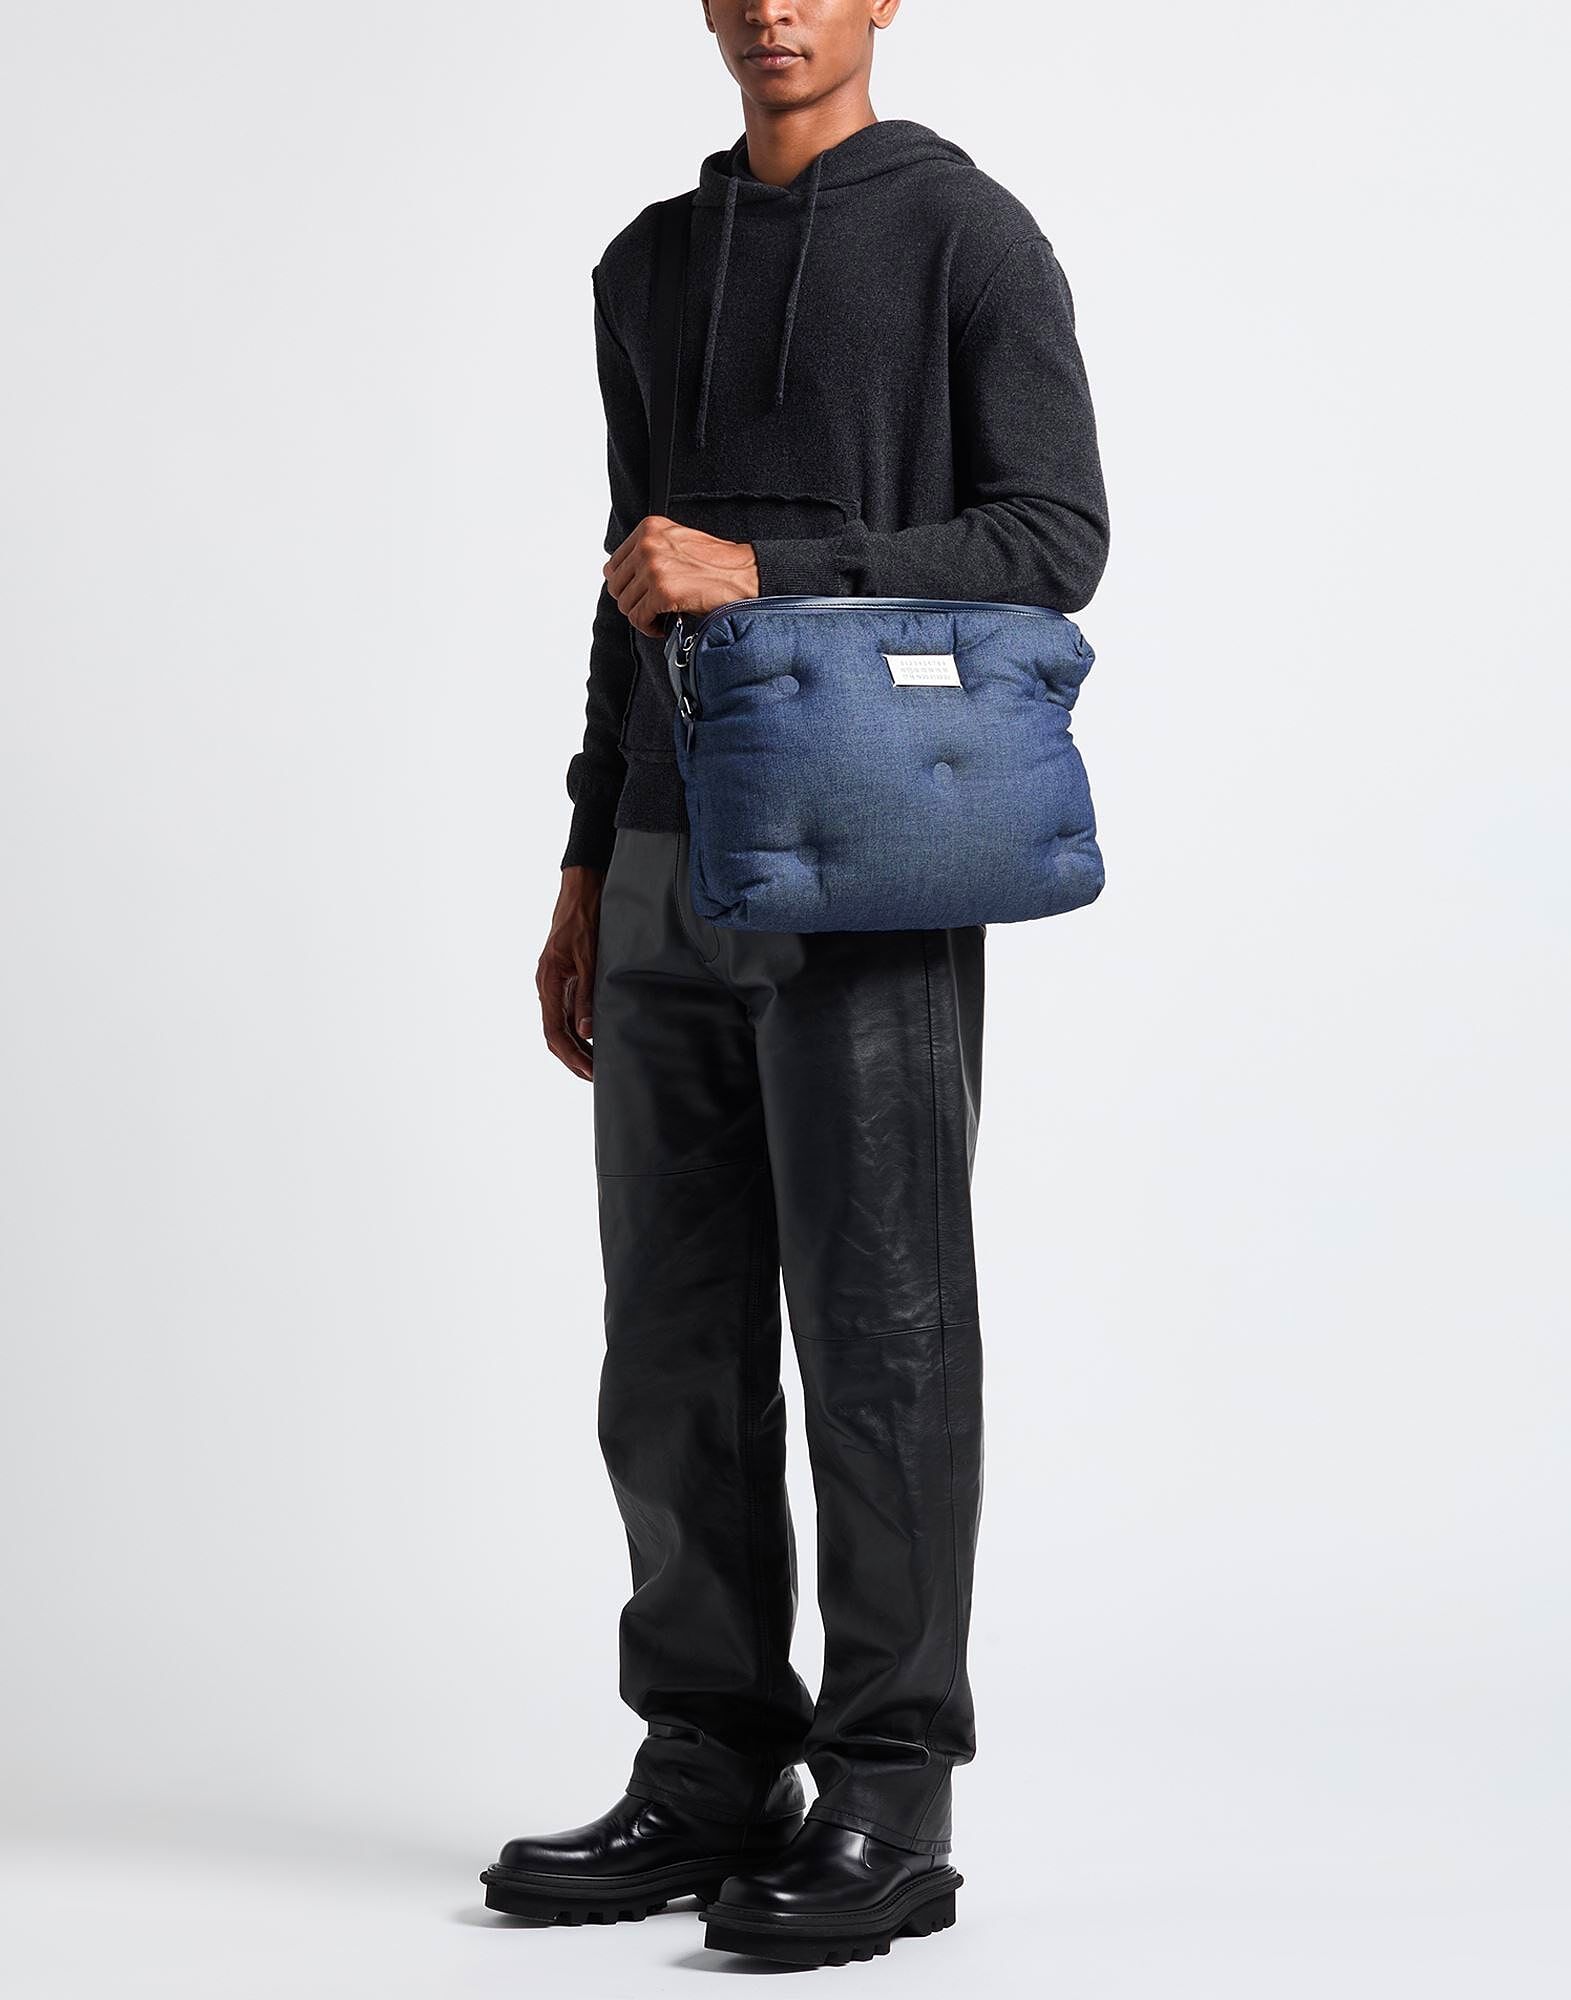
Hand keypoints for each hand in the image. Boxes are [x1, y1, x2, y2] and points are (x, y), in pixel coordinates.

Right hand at [538, 865, 603, 1080]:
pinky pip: (566, 1010)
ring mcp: (554, 982)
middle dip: (572, 1057)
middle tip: (594, 1076)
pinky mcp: (564, 977)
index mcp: (548, 982)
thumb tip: (585, 1032)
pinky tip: (593, 1038)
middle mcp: (547, 985)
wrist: (582, 890)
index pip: (553, 1030)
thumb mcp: (589, 959)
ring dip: (575, 1045)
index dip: (570, 1054)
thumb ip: (586, 995)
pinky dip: (577, 1028)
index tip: (588, 1071)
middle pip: (553, 1033)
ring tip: (595, 1064)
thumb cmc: (584, 919)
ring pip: (559, 1024)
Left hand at [604, 517, 758, 636]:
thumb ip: (649, 551)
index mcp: (649, 529)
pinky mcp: (663, 592)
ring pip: (626, 605)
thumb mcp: (677, 542)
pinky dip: (649, 627)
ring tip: (660, 616)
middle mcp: (648, 545)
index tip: (640, 594)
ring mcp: (654, 568)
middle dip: (633, 602)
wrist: (745, 574)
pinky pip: (639, 618)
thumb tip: (620, 575)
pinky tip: (664, 624)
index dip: (626, 585)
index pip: (613, 565)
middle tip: (651, 608)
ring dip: (642, 616)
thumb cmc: (717, 563)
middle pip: (617, 586)